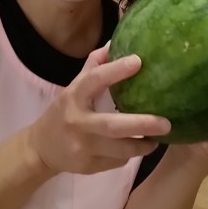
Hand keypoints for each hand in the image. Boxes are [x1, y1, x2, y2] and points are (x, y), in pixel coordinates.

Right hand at [28, 44, 170, 175]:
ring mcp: (82, 147)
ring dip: (143, 145)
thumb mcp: (73, 88)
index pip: (95, 80)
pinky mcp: (88, 166)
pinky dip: (129, 155)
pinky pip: (117, 162)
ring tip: (158, 138)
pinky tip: (136, 148)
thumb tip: (115, 42)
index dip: (116, 70)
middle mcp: (77, 122)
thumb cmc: (63, 112)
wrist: (41, 149)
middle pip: (113, 125)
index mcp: (73, 97)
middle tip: (166, 123)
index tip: (139, 61)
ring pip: (120, 150)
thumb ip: (94, 67)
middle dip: (142, 124)